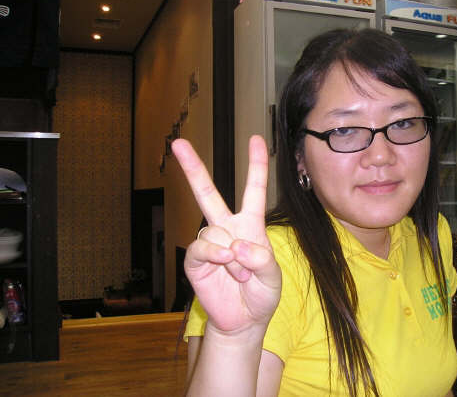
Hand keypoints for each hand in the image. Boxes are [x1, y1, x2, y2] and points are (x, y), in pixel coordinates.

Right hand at [172, 136, 280, 333]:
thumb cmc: (262, 294)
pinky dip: (215, 254)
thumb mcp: (273, 277)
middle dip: (193, 168)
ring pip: (212, 229)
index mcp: (250, 225)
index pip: (253, 190)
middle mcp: (227, 228)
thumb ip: (262, 260)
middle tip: (178, 143)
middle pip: (207, 193)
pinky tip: (224, 263)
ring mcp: (210, 243)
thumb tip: (236, 246)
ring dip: (230, 253)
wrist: (244, 321)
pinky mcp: (196, 261)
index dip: (256, 165)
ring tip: (239, 273)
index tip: (256, 139)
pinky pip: (201, 247)